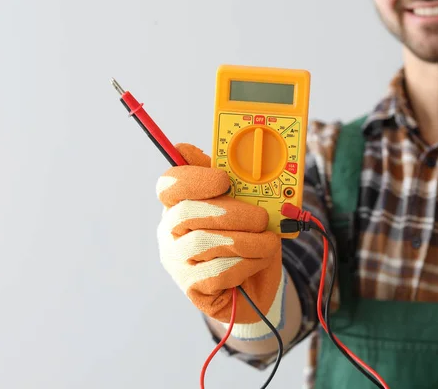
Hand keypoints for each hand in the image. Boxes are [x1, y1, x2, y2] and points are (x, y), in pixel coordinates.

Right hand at [156, 143, 285, 339]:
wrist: (256, 286)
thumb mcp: (244, 207)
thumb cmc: (248, 241)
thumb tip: (200, 151)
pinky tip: (258, 261)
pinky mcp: (191, 286)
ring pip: (203, 242)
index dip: (194, 179)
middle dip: (230, 212)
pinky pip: (217, 271)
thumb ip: (229, 181)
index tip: (224, 180)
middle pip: (186, 212)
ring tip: (268, 242)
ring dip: (245, 240)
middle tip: (260, 217)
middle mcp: (170, 232)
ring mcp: (177, 260)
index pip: (169, 184)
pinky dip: (245, 264)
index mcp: (179, 205)